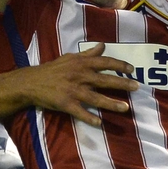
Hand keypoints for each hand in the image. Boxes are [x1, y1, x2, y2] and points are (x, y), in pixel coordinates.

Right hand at [18, 43, 139, 126]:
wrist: (31, 82)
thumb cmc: (53, 70)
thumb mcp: (70, 58)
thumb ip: (88, 54)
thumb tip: (103, 45)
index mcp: (81, 63)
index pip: (105, 62)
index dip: (119, 65)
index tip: (132, 69)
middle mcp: (80, 76)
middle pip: (104, 80)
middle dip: (122, 83)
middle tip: (136, 87)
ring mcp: (73, 90)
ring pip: (96, 98)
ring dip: (111, 104)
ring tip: (125, 108)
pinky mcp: (65, 103)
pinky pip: (80, 112)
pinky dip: (89, 117)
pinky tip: (100, 122)